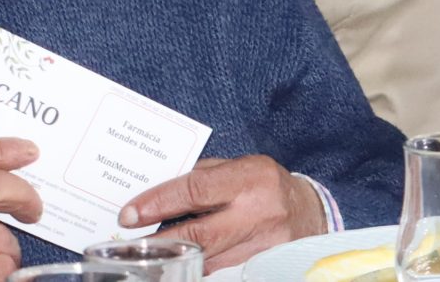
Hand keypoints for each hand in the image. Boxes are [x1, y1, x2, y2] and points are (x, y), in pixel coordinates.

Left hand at [121, 155, 324, 272]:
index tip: (129, 214)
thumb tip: (158, 192)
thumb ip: (203, 176)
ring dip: (176, 260)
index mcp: (251, 177)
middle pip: (199, 234)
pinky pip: (221, 273)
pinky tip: (180, 267)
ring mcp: (263, 245)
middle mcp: (258, 212)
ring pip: (207, 260)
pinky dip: (198, 269)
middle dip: (160, 241)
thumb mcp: (240, 167)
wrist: (310, 212)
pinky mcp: (264, 267)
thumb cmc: (266, 185)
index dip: (159, 202)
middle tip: (131, 244)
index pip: (196, 188)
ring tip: (150, 258)